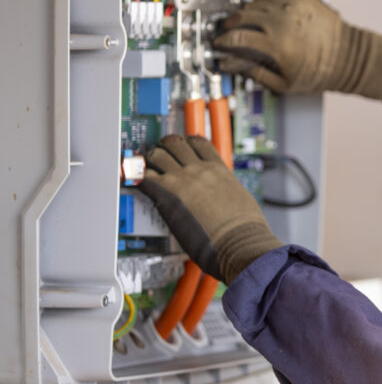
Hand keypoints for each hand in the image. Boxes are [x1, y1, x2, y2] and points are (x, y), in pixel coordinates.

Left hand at [139, 135, 281, 283]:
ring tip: (147, 172)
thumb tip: (221, 193)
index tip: (181, 149)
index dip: (186, 143)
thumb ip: (225, 188)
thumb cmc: (244, 229)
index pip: (198, 142)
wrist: (239, 242)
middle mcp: (199, 169)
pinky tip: (135, 184)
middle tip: (161, 158)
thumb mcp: (240, 197)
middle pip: (174, 143)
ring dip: (149, 162)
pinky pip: (142, 177)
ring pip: (156, 154)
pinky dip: (136, 178)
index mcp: (219, 169)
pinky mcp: (166, 196)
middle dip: (165, 148)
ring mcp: (181, 180)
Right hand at [213, 0, 381, 98]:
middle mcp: (283, 20)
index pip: (238, 37)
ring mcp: (292, 4)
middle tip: (229, 29)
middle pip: (243, 15)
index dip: (224, 40)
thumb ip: (257, 74)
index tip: (221, 43)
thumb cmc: (322, 71)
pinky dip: (267, 0)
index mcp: (277, 44)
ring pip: (257, 1)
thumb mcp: (285, 83)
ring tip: (247, 19)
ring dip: (248, 10)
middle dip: (232, 23)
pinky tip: (268, 10)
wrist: (349, 56)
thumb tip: (236, 66)